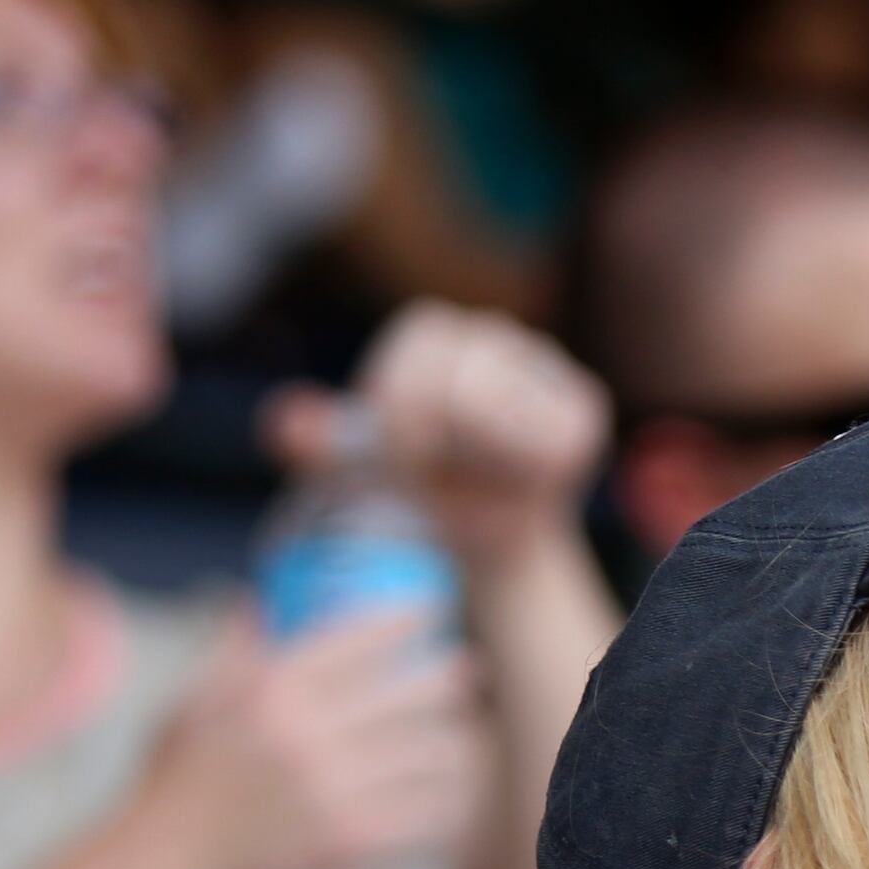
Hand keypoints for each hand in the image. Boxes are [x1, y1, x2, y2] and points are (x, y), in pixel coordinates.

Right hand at [139, 604, 486, 868]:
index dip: (403, 620)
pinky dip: (452, 800)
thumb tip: (256, 600)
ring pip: (432, 752)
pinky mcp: (353, 842)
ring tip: (469, 735)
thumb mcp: (192, 707)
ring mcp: (334, 789)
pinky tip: (461, 793)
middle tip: (467, 672)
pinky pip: (431, 811)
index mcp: (269, 693)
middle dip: (449, 677)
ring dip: (458, 741)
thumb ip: (231, 653)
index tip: (430, 611)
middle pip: (410, 691)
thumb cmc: (177, 787)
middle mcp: (307, 734)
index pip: (356, 640)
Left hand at [265, 299, 610, 574]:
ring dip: (480, 458)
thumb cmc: (418, 492)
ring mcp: (545, 366)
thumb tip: (284, 426)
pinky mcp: (584, 408)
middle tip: (437, 475)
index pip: (419, 344)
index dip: (404, 403)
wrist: (484, 537)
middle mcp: (492, 333)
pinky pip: (549, 437)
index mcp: (431, 331)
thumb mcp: (358, 471)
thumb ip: (320, 444)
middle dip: (439, 436)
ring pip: (503, 407)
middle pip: (461, 375)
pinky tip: (519, 483)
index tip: (402, 455)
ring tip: (476, 476)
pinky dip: (526, 469)